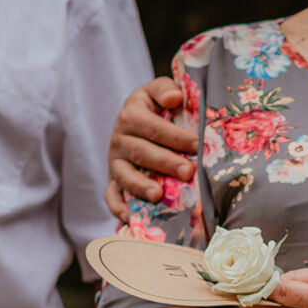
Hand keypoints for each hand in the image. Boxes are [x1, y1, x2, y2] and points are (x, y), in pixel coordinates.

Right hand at [105, 77, 197, 219]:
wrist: (137, 119)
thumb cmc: (157, 106)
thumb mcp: (159, 90)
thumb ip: (166, 89)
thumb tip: (174, 98)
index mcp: (131, 115)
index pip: (152, 127)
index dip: (174, 136)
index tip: (196, 144)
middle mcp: (119, 138)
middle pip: (141, 152)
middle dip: (166, 163)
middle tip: (189, 172)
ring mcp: (114, 161)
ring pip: (124, 175)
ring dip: (140, 186)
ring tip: (158, 196)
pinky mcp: (113, 179)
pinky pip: (111, 195)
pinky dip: (118, 207)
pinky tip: (131, 217)